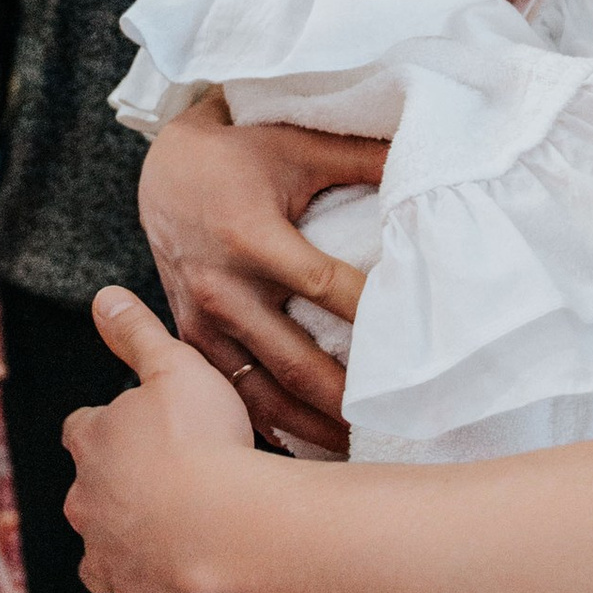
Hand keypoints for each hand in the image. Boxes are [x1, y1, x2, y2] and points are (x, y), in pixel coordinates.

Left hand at [62, 289, 249, 592]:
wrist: (223, 522)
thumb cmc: (200, 438)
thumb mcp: (174, 366)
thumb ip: (136, 332)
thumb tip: (103, 296)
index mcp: (91, 444)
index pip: (83, 430)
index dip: (108, 428)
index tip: (139, 428)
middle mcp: (87, 504)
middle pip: (87, 495)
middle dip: (114, 491)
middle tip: (163, 483)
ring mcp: (110, 558)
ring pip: (101, 558)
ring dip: (123, 550)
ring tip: (161, 540)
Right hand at [135, 96, 385, 454]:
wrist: (162, 170)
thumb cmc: (237, 154)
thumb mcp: (298, 146)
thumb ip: (361, 158)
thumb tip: (431, 161)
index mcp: (250, 238)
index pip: (325, 288)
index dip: (374, 316)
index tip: (419, 342)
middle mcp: (222, 288)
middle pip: (295, 360)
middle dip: (346, 399)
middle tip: (398, 421)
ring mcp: (201, 320)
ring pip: (259, 391)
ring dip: (308, 425)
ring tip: (358, 446)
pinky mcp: (189, 338)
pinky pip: (230, 391)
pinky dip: (267, 423)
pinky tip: (304, 446)